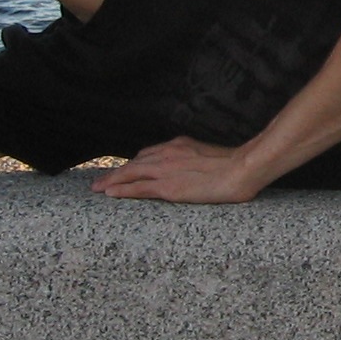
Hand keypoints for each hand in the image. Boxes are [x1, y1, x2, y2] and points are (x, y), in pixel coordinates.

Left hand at [92, 137, 262, 202]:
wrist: (242, 168)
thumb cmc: (237, 165)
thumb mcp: (212, 155)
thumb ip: (198, 159)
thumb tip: (198, 169)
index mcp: (179, 146)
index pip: (149, 154)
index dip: (134, 163)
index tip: (126, 169)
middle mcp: (168, 154)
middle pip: (135, 163)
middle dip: (116, 172)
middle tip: (101, 180)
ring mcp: (166, 170)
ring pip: (130, 173)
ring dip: (111, 180)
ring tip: (97, 188)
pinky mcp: (168, 187)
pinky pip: (138, 188)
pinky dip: (121, 190)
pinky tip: (109, 193)